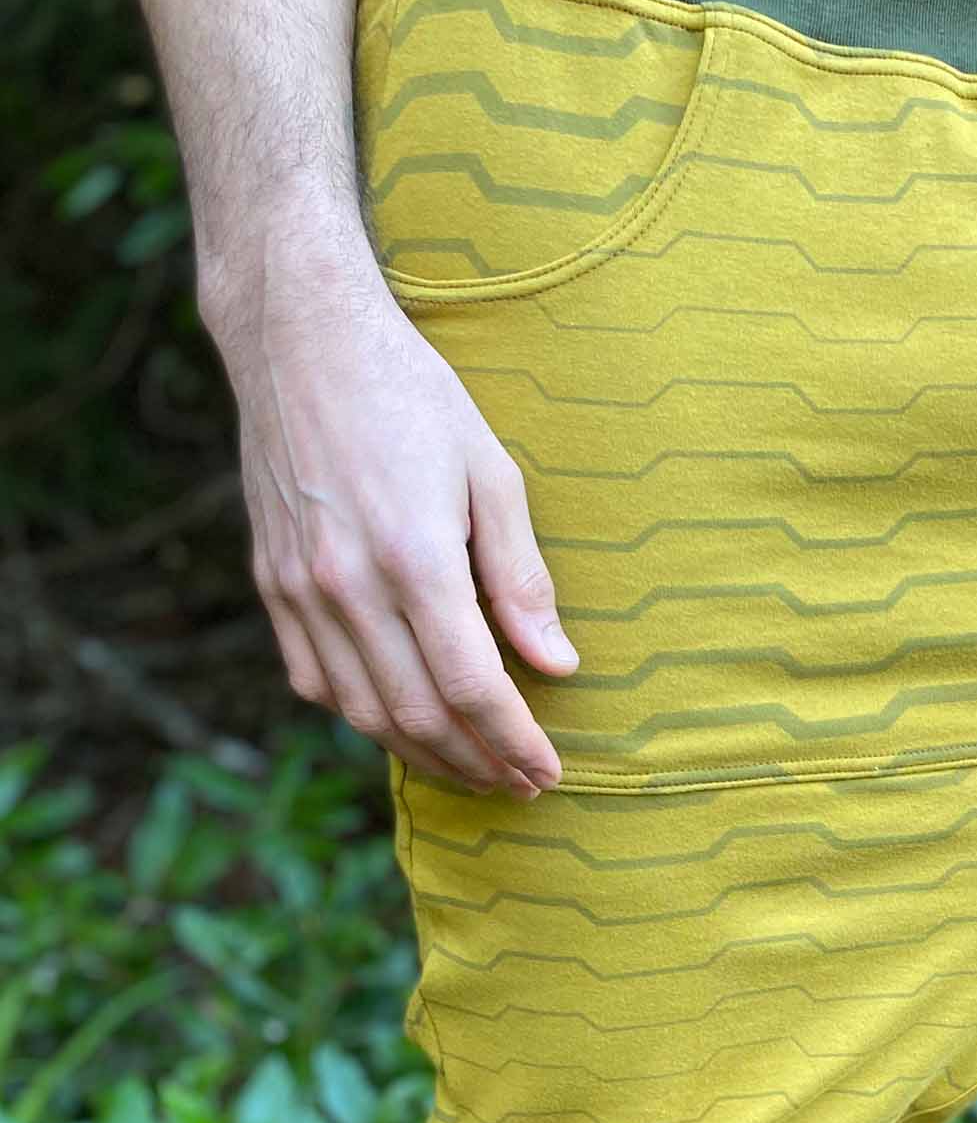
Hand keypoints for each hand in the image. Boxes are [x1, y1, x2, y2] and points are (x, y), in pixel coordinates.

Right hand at [214, 266, 573, 797]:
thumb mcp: (492, 472)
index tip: (548, 771)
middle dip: (477, 763)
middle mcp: (348, 584)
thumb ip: (522, 579)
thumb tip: (559, 665)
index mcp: (413, 557)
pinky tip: (402, 727)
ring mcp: (299, 589)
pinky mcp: (271, 583)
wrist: (299, 338)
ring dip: (423, 755)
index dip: (514, 743)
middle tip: (521, 785)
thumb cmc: (412, 395)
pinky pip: (315, 681)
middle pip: (418, 716)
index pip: (472, 687)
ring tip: (474, 771)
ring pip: (363, 712)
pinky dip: (362, 717)